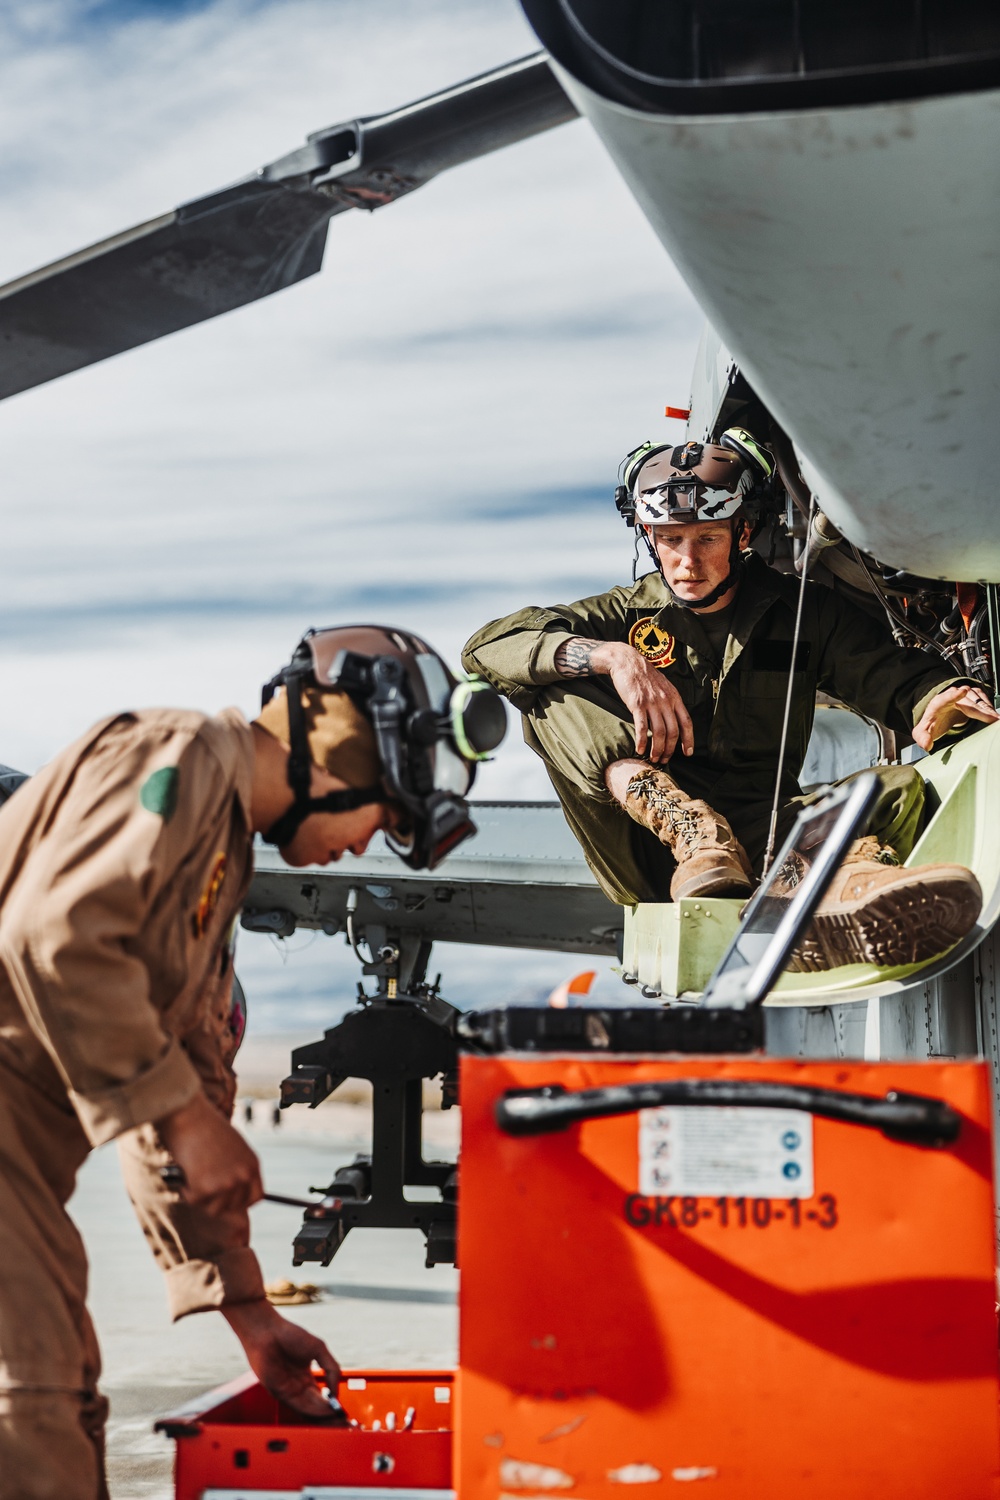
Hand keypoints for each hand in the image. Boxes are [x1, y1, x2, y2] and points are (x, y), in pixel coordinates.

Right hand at [157, 1091, 262, 1215]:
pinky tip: (185, 1170)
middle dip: (218, 1200)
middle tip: (203, 1185)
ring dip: (202, 1197)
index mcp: (252, 1164)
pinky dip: (186, 1190)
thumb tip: (235, 1200)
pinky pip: (194, 1201)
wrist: (188, 1115)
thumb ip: (236, 1169)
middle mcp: (242, 1176)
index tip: (229, 1200)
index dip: (241, 1201)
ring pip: (213, 1209)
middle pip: (233, 1207)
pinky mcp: (204, 1189)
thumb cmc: (206, 1127)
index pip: (256, 1197)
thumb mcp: (231, 1147)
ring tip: (194, 1174)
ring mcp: (224, 1184)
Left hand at [223, 1299, 340, 1417]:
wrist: (267, 1331)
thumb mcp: (318, 1349)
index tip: (346, 1413)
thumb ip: (332, 1368)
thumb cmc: (290, 1335)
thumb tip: (336, 1392)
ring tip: (339, 1422)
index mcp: (306, 1378)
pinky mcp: (280, 1394)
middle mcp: (298, 1389)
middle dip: (331, 1418)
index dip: (334, 1407)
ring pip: (309, 1411)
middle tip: (346, 1425)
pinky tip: (326, 1411)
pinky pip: (299, 1406)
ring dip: (324, 1418)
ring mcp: (289, 1392)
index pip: (322, 1399)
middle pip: (317, 1409)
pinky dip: (314, 1411)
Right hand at [591, 641, 693, 762]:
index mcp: (675, 697)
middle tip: (665, 760)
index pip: (687, 722)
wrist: (628, 662)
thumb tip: (673, 719)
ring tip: (653, 758)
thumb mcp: (664, 686)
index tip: (688, 752)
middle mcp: (666, 701)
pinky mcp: (637, 704)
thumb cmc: (645, 676)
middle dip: (670, 749)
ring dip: (657, 749)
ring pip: (659, 732)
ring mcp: (652, 703)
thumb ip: (669, 702)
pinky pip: (642, 727)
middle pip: (673, 731)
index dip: (688, 739)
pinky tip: (640, 749)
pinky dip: (642, 741)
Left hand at [912, 683, 999, 751]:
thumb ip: (922, 738)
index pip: (945, 698)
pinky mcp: (971, 695)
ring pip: (977, 700)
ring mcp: (963, 694)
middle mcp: (951, 696)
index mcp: (937, 704)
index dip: (953, 695)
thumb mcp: (922, 732)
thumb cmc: (933, 723)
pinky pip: (982, 698)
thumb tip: (927, 745)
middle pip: (967, 702)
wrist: (939, 714)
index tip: (962, 691)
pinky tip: (993, 716)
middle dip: (981, 710)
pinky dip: (989, 707)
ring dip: (987, 709)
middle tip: (993, 718)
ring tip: (995, 719)